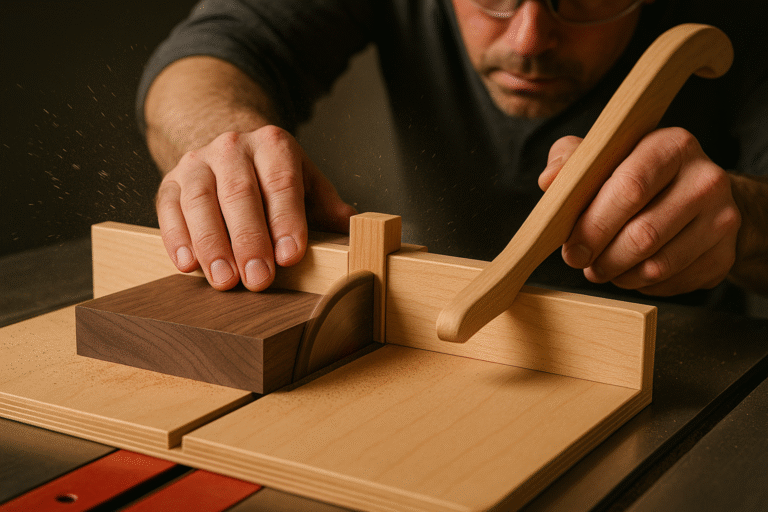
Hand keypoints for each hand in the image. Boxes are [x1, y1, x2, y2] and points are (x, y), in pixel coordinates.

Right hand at [156, 125, 356, 290]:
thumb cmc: (273, 177)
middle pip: (240, 194)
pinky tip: (188, 265)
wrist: (229, 152)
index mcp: (273, 145)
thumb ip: (327, 206)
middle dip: (249, 240)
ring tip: (225, 280)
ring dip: (212, 245)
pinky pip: (169, 210)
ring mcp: (197, 163)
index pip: (281, 182)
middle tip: (259, 279)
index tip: (290, 255)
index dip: (286, 220)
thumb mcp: (306, 182)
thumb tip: (354, 229)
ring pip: (200, 202)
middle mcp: (232, 148)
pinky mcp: (169, 183)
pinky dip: (177, 239)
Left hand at [538, 128, 740, 295]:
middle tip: (580, 263)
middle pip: (643, 233)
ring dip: (618, 274)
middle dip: (602, 256)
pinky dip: (642, 284)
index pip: (630, 188)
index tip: (571, 247)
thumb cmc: (638, 174)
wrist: (697, 195)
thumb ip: (573, 161)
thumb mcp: (604, 156)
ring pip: (657, 265)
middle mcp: (706, 179)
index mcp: (672, 146)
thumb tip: (550, 181)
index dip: (594, 224)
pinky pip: (672, 283)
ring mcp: (722, 219)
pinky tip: (630, 272)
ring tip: (601, 268)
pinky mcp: (725, 255)